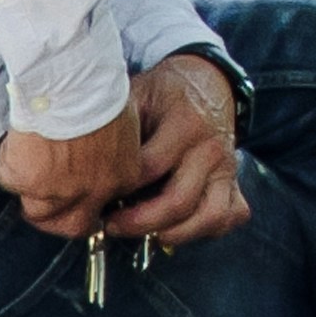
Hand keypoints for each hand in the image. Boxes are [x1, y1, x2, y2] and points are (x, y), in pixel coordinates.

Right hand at [0, 102, 136, 232]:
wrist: (71, 82)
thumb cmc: (97, 89)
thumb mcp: (122, 125)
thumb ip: (111, 149)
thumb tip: (95, 155)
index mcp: (122, 176)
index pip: (103, 204)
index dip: (85, 201)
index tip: (76, 195)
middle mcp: (92, 191)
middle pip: (73, 226)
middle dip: (58, 221)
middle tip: (46, 210)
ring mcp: (58, 191)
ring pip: (37, 211)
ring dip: (29, 194)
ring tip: (24, 171)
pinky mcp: (27, 181)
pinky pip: (11, 182)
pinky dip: (10, 164)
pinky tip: (17, 143)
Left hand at [109, 49, 253, 248]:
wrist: (207, 82)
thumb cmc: (164, 94)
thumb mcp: (136, 97)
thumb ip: (115, 126)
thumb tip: (81, 160)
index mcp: (185, 124)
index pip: (150, 169)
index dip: (120, 188)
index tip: (97, 197)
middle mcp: (210, 149)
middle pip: (178, 201)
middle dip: (140, 222)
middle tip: (113, 225)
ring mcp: (227, 167)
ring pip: (209, 216)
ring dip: (176, 233)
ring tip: (147, 234)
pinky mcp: (234, 180)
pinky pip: (230, 215)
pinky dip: (208, 230)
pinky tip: (181, 227)